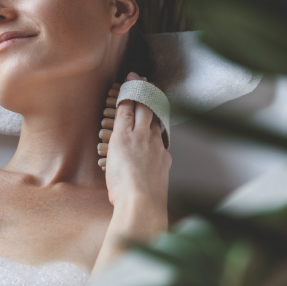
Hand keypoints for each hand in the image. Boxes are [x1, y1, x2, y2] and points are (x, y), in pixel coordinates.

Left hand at [93, 72, 171, 271]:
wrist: (143, 204)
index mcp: (163, 158)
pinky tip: (124, 85)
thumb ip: (150, 188)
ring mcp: (141, 138)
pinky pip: (126, 110)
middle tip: (148, 86)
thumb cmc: (145, 207)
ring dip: (139, 91)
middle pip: (155, 116)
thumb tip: (151, 196)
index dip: (156, 120)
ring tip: (136, 78)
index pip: (159, 134)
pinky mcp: (125, 136)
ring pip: (142, 108)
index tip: (154, 114)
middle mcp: (156, 144)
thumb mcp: (152, 195)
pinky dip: (126, 96)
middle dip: (151, 99)